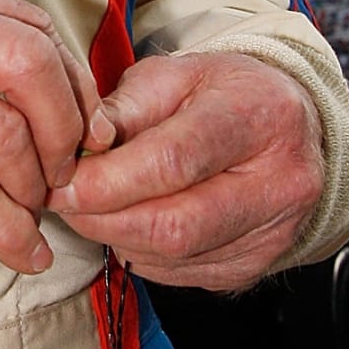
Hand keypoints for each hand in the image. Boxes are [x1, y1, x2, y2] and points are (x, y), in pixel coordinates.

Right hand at [0, 0, 114, 275]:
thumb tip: (46, 87)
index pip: (29, 25)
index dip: (72, 85)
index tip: (83, 129)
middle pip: (33, 66)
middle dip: (67, 130)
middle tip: (65, 174)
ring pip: (7, 132)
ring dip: (34, 186)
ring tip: (32, 213)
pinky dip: (7, 229)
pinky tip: (22, 252)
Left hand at [44, 50, 323, 290]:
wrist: (285, 128)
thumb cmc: (223, 96)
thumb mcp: (175, 75)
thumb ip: (124, 109)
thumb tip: (77, 151)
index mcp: (261, 116)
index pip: (174, 162)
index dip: (108, 180)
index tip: (63, 181)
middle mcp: (280, 181)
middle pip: (174, 224)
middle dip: (103, 218)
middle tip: (64, 200)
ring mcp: (273, 232)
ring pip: (173, 256)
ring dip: (116, 237)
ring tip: (94, 206)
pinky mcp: (255, 266)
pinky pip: (180, 273)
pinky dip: (141, 252)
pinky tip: (131, 223)